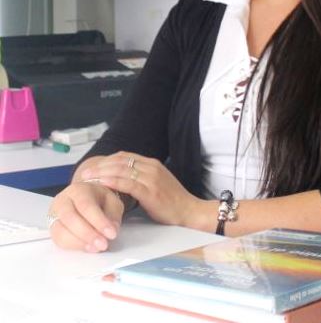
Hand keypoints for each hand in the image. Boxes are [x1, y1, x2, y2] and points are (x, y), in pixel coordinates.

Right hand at [48, 180, 123, 252]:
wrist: (85, 198)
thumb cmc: (99, 200)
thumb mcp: (111, 201)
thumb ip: (113, 215)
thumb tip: (112, 230)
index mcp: (79, 190)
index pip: (87, 205)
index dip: (99, 221)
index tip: (112, 234)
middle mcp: (63, 201)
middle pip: (71, 218)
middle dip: (88, 234)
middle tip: (103, 244)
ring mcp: (54, 215)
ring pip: (61, 231)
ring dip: (80, 242)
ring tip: (96, 248)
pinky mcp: (52, 228)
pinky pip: (58, 240)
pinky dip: (73, 246)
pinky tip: (87, 247)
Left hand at [80, 151, 200, 226]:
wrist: (189, 211)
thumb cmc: (172, 202)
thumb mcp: (156, 184)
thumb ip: (142, 179)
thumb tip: (123, 181)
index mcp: (152, 164)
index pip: (125, 156)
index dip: (107, 160)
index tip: (94, 167)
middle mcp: (151, 167)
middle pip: (121, 160)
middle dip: (101, 165)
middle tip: (85, 172)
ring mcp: (151, 178)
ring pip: (121, 169)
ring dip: (102, 172)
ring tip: (88, 178)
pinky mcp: (150, 191)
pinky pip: (127, 183)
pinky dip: (113, 181)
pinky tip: (102, 183)